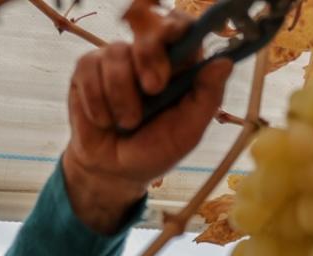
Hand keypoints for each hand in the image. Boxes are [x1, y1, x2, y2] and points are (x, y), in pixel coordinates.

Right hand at [62, 12, 232, 233]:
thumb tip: (225, 61)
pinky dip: (97, 101)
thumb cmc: (155, 150)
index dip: (177, 26)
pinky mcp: (87, 68)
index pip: (181, 27)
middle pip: (149, 31)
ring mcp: (116, 59)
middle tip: (153, 89)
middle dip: (150, 57)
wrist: (114, 172)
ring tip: (127, 122)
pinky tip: (103, 120)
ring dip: (122, 97)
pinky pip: (89, 68)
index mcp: (179, 66)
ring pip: (117, 53)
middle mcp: (148, 56)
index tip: (175, 37)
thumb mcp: (188, 131)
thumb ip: (207, 97)